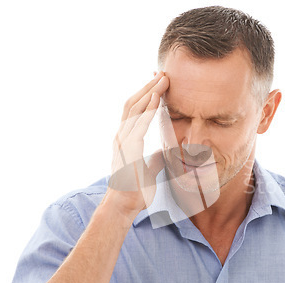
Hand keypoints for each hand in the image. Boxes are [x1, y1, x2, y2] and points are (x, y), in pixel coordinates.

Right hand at [104, 72, 169, 219]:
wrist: (123, 206)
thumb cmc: (134, 190)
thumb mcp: (149, 170)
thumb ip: (155, 159)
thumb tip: (162, 152)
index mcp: (125, 139)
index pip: (134, 110)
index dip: (145, 94)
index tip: (158, 83)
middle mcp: (121, 136)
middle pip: (133, 103)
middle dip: (148, 87)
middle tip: (163, 73)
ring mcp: (123, 141)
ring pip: (135, 109)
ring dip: (150, 92)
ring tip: (163, 79)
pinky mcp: (128, 149)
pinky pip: (139, 124)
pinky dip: (148, 109)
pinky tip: (158, 98)